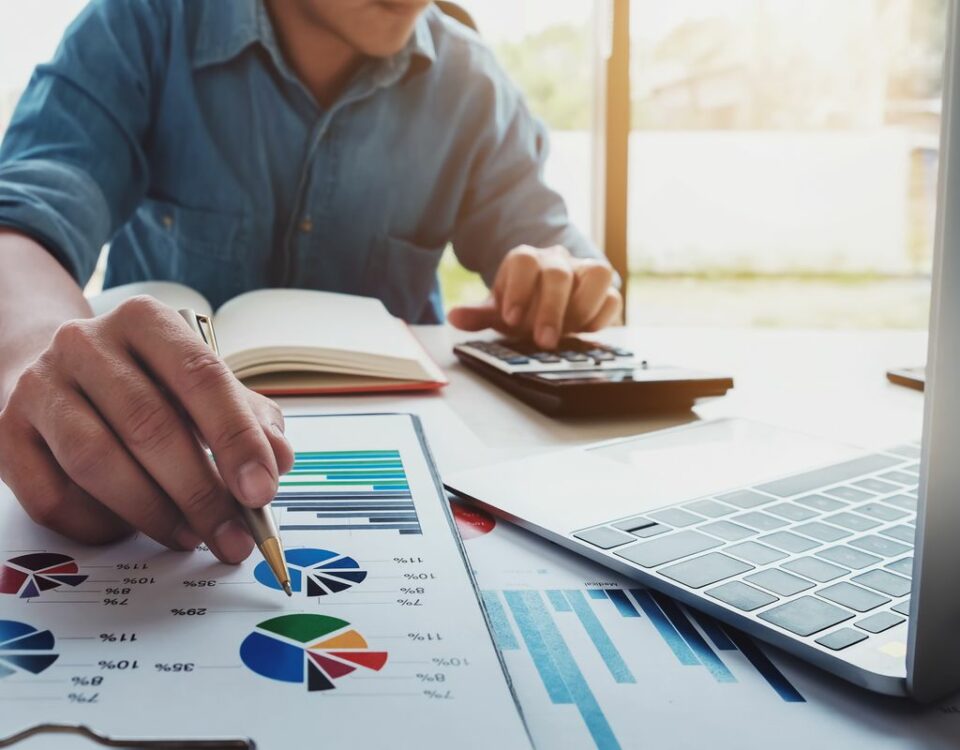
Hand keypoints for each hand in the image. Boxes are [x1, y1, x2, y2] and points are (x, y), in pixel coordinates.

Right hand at [0, 296, 293, 562]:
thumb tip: (279, 458)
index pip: (201, 377)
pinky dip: (101, 524)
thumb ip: (247, 416)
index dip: (236, 438)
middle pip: (150, 425)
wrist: (53, 372)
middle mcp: (86, 344)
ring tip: (191, 536)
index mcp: (146, 321)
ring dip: (154, 513)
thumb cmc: (143, 383)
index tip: (261, 489)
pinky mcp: (9, 435)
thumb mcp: (200, 386)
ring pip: (99, 462)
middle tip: (233, 536)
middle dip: (201, 492)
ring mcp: (40, 387)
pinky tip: (132, 529)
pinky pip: (55, 496)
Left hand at [447, 245, 622, 347]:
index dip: (519, 290)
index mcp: (526, 260)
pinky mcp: (605, 290)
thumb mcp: (497, 312)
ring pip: (597, 274)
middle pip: (559, 273)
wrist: (544, 304)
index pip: (524, 262)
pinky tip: (584, 334)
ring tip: (568, 335)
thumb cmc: (520, 306)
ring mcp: (584, 272)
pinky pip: (613, 297)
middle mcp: (557, 260)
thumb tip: (455, 317)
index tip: (511, 320)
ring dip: (582, 309)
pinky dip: (601, 317)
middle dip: (551, 310)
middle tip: (544, 341)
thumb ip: (478, 315)